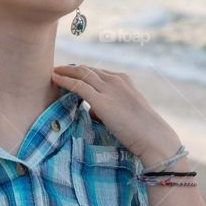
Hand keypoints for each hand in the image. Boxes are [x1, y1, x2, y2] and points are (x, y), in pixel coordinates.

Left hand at [51, 64, 180, 162]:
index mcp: (123, 80)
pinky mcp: (102, 102)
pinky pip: (78, 86)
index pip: (97, 72)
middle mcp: (115, 80)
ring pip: (81, 74)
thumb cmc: (142, 129)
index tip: (70, 73)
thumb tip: (91, 111)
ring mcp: (109, 89)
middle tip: (57, 69)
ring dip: (65, 71)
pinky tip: (54, 79)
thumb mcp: (126, 110)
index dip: (81, 71)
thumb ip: (109, 106)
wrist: (153, 137)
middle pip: (87, 70)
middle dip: (70, 69)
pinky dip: (64, 80)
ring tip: (52, 71)